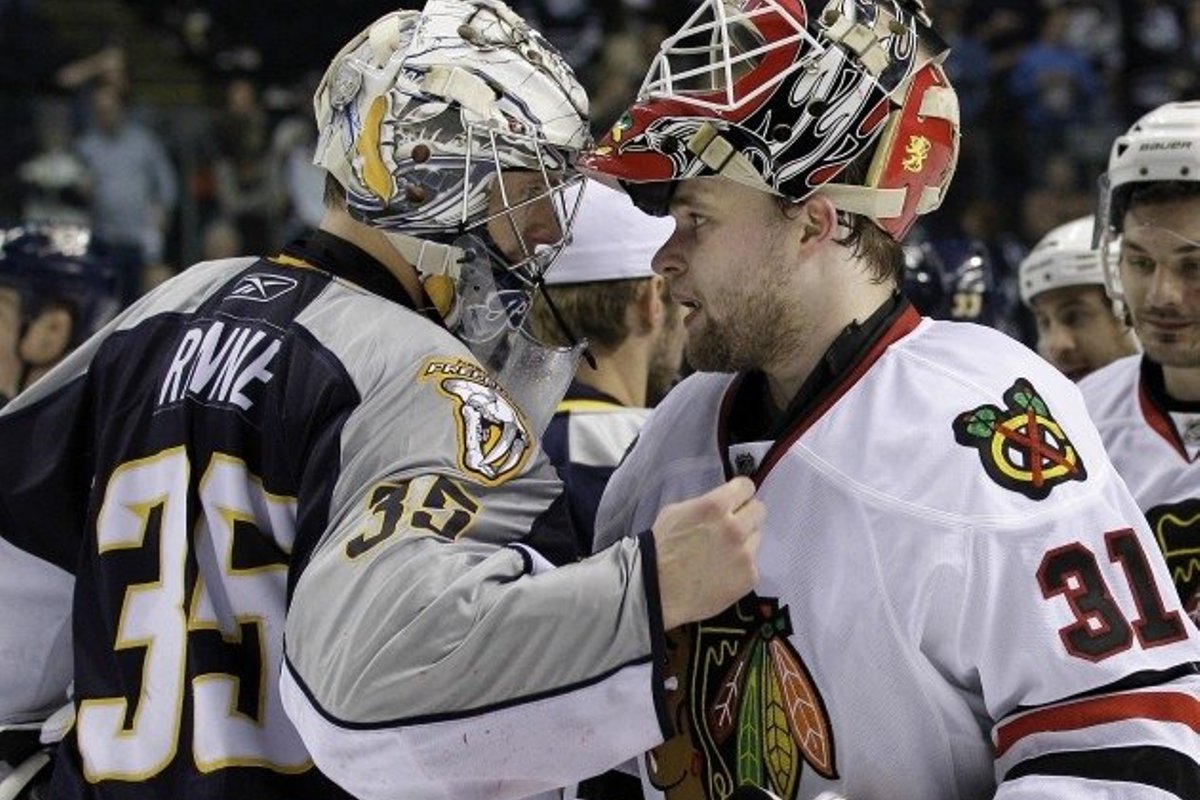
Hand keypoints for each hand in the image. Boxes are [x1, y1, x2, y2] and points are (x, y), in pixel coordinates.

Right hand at [652, 476, 763, 629]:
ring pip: (756, 538)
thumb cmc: (660, 549)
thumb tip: (721, 505)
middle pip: (759, 510)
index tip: (735, 500)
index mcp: (715, 506)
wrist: (657, 591)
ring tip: (722, 555)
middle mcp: (735, 527)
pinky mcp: (749, 577)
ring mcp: (745, 554)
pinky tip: (721, 574)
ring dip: (744, 542)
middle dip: (746, 514)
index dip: (739, 493)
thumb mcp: (675, 512)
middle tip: (731, 526)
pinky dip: (739, 567)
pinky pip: (752, 565)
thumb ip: (703, 504)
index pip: (746, 487)